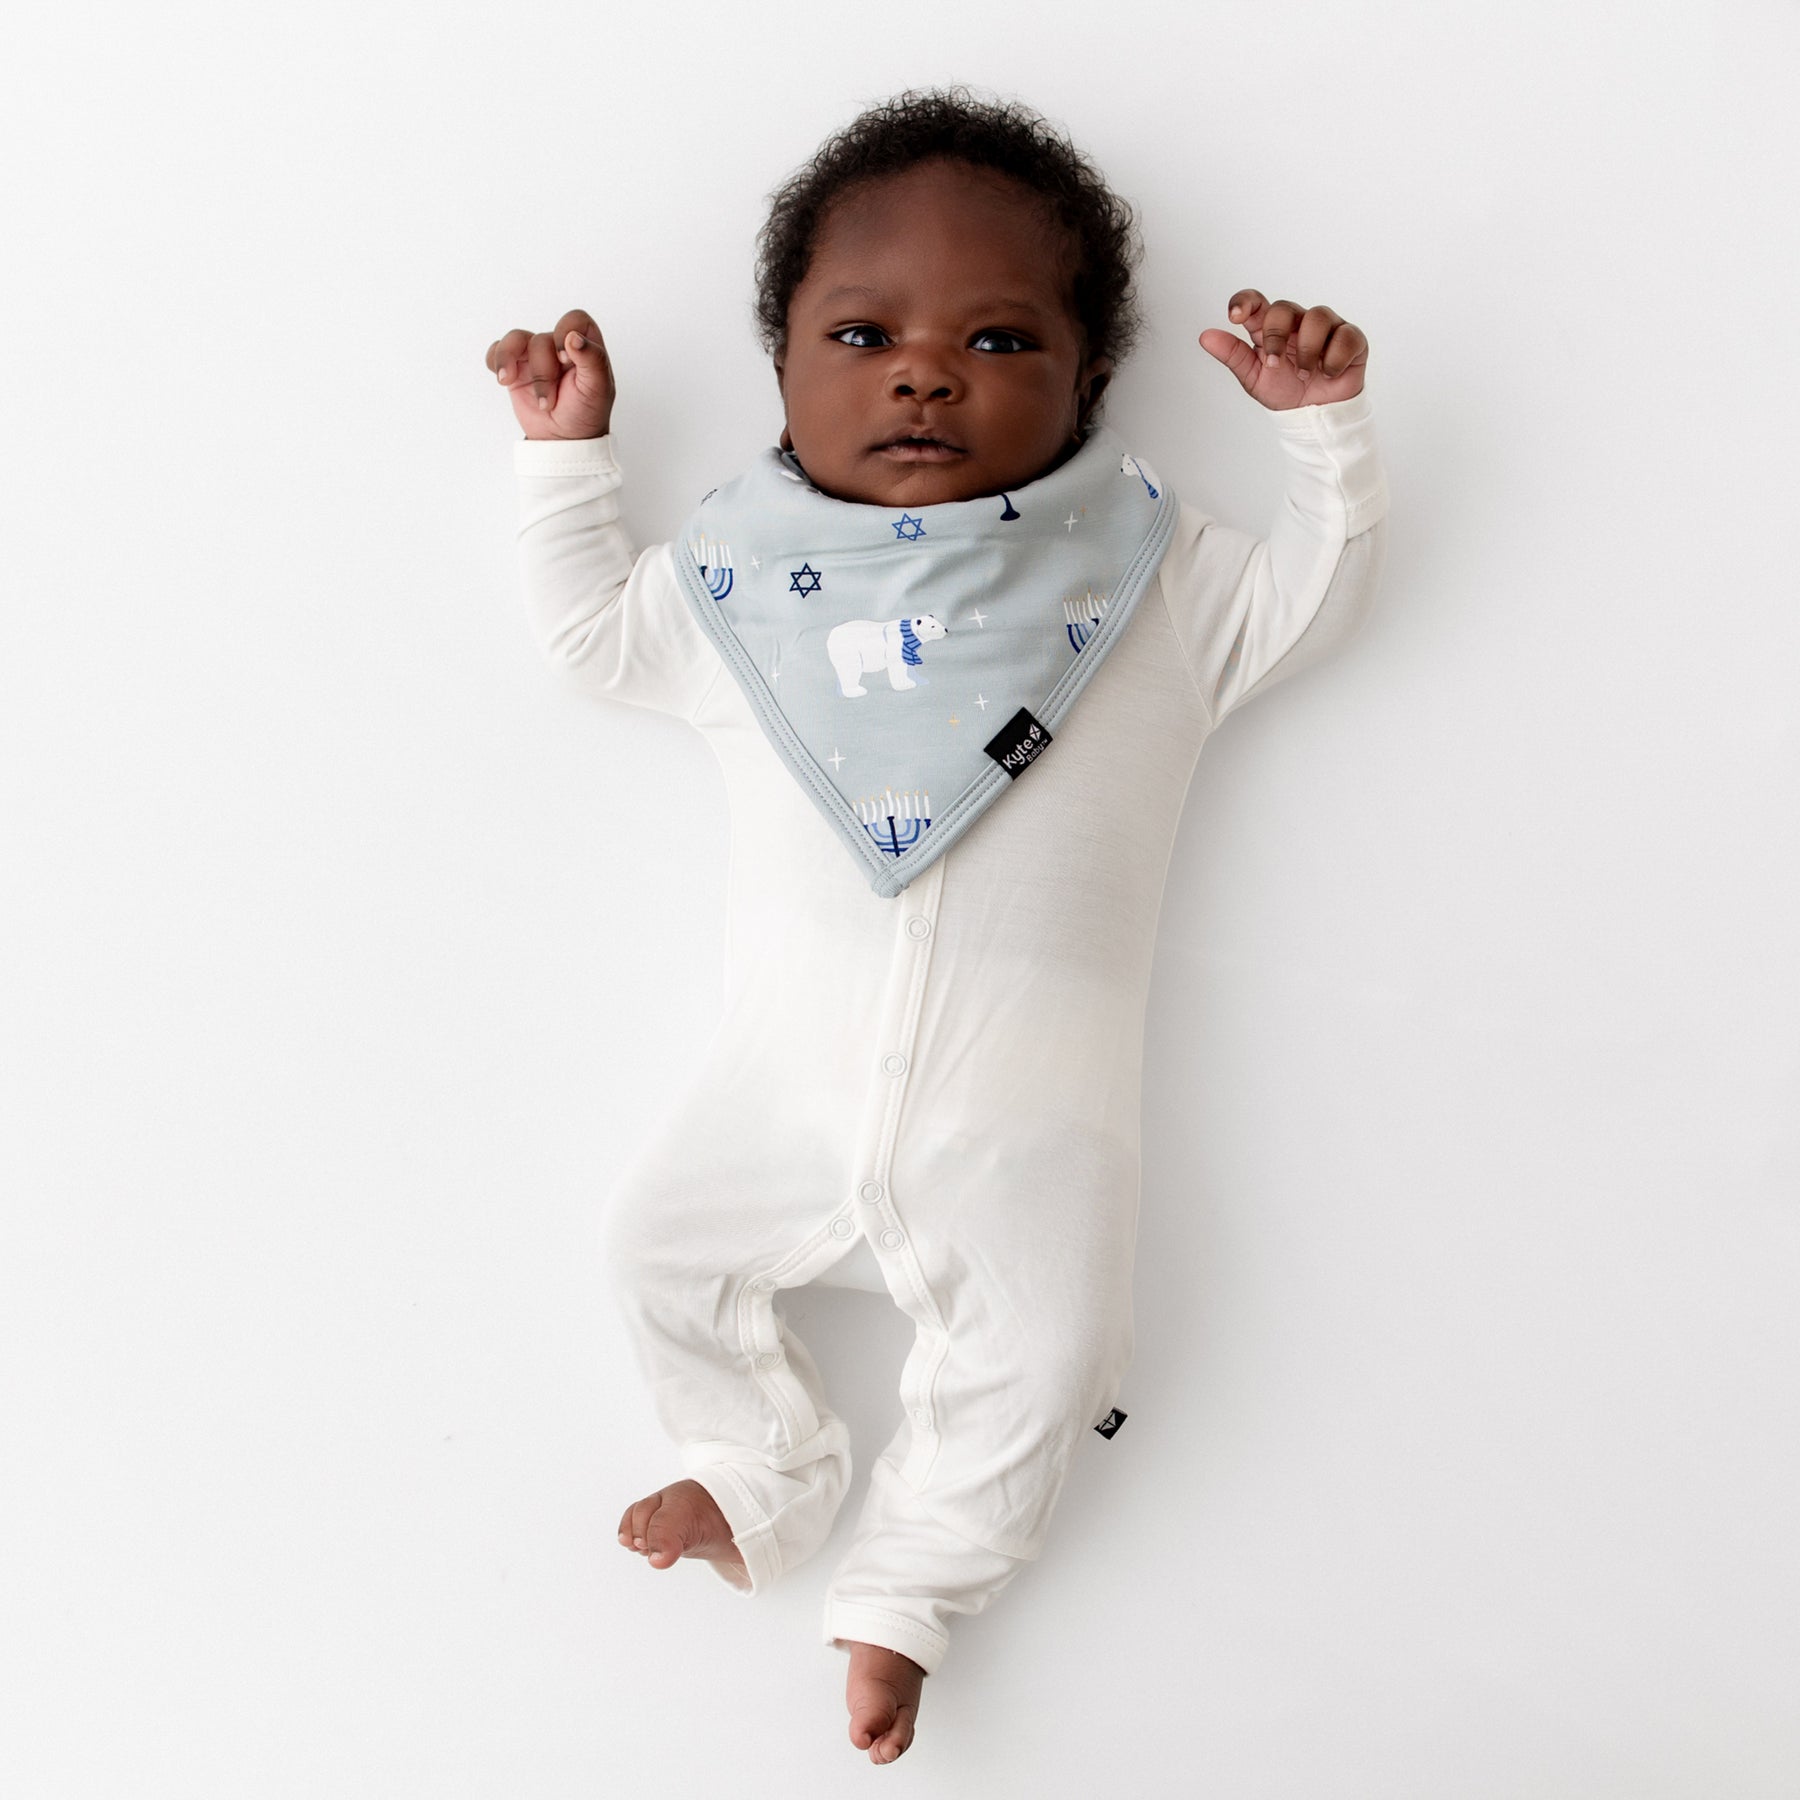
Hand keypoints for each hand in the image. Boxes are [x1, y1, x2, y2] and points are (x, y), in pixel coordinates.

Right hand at [486, 308, 614, 439]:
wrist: (563, 440)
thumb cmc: (586, 413)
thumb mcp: (599, 389)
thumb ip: (593, 359)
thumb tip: (573, 337)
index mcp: (584, 347)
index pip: (575, 320)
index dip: (565, 331)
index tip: (563, 358)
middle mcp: (558, 347)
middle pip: (541, 339)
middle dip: (543, 372)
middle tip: (550, 401)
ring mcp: (535, 357)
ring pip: (516, 339)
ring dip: (511, 361)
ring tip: (507, 382)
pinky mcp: (516, 369)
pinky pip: (497, 351)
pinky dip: (495, 360)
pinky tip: (503, 378)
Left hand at [1198, 291, 1367, 408]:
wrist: (1314, 415)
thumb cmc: (1285, 391)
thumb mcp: (1253, 377)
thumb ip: (1232, 355)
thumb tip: (1206, 337)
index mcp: (1271, 328)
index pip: (1256, 302)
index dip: (1245, 302)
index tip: (1236, 316)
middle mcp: (1298, 321)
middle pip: (1285, 308)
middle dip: (1277, 336)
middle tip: (1275, 364)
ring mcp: (1327, 327)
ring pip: (1318, 316)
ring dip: (1308, 350)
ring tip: (1305, 373)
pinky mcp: (1351, 338)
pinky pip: (1345, 335)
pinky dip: (1334, 358)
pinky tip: (1328, 373)